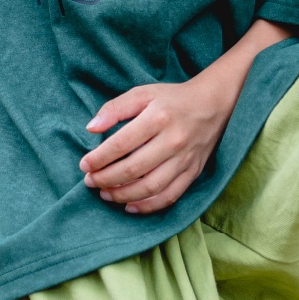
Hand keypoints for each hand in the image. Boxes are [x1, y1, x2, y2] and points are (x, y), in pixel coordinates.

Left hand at [79, 79, 232, 214]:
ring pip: (151, 187)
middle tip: (90, 181)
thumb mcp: (142, 93)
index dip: (99, 158)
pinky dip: (149, 205)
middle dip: (106, 179)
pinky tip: (130, 206)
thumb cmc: (172, 99)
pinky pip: (170, 196)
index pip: (121, 144)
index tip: (84, 165)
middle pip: (134, 168)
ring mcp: (185, 159)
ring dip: (123, 195)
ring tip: (105, 194)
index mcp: (158, 117)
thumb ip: (115, 108)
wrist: (214, 105)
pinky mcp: (193, 172)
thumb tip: (91, 128)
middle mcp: (173, 141)